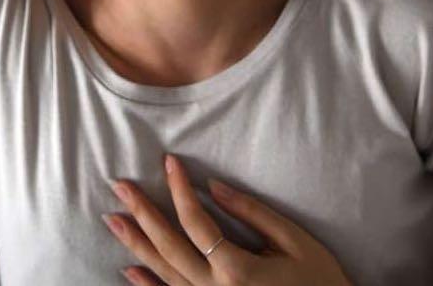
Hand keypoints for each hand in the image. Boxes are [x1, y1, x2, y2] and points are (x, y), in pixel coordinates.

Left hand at [104, 154, 352, 285]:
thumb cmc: (319, 280)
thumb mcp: (293, 241)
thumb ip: (252, 213)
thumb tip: (213, 187)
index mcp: (236, 269)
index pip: (196, 221)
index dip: (178, 188)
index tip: (167, 159)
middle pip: (168, 246)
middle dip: (141, 213)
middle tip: (119, 186)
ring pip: (163, 274)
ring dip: (136, 244)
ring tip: (113, 219)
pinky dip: (147, 285)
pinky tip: (130, 269)